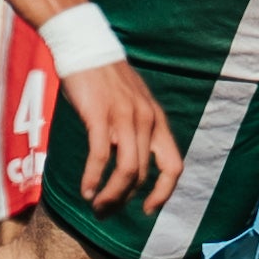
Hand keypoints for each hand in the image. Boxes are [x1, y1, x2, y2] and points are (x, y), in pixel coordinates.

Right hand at [62, 59, 179, 218]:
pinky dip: (93, 178)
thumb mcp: (134, 104)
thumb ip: (137, 131)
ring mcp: (125, 117)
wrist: (86, 47)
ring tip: (97, 206)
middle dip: (124, 199)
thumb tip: (131, 168)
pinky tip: (85, 190)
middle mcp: (146, 120)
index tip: (148, 210)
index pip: (173, 165)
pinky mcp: (100, 115)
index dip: (163, 193)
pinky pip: (101, 156)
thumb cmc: (107, 80)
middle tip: (106, 211)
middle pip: (142, 175)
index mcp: (157, 120)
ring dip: (111, 195)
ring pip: (125, 170)